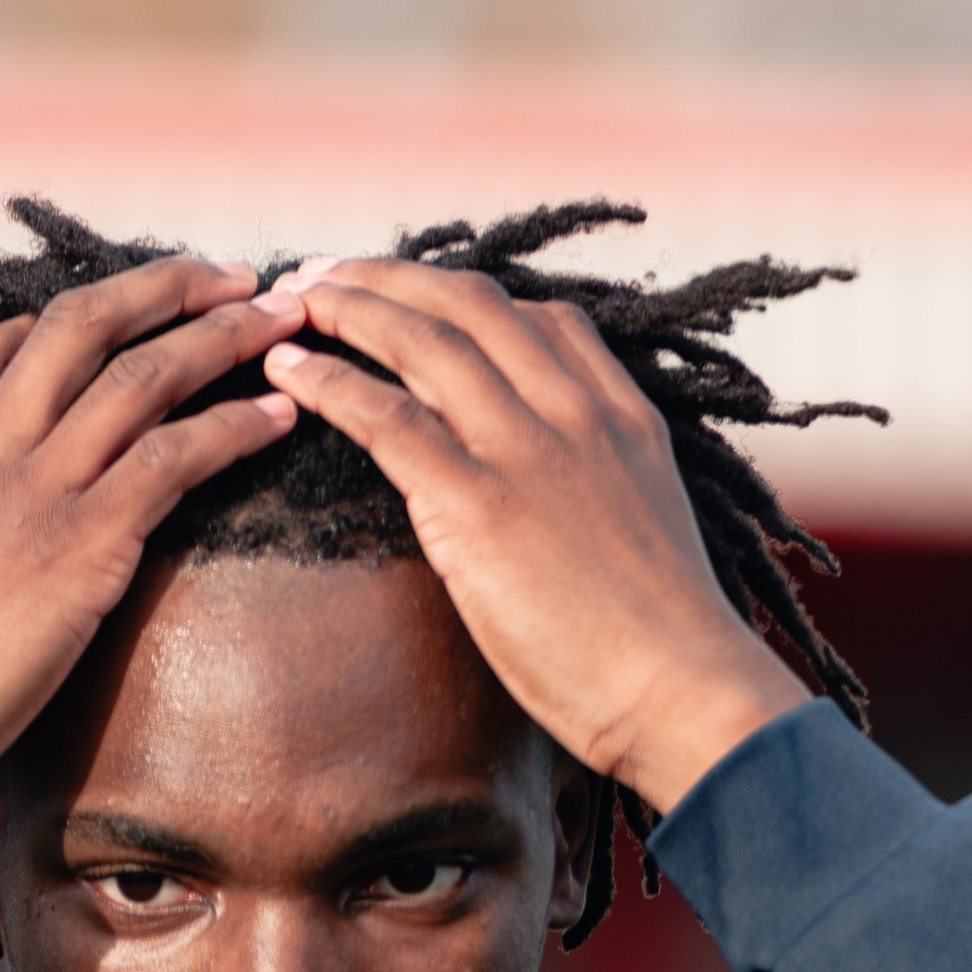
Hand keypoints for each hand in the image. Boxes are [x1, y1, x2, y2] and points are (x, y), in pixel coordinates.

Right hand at [0, 259, 300, 807]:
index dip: (54, 318)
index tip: (114, 312)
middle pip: (77, 325)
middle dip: (162, 286)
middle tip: (231, 274)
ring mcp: (34, 491)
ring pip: (140, 376)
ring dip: (222, 336)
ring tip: (283, 318)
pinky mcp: (82, 546)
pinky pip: (174, 458)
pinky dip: (236, 427)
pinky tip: (281, 417)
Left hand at [262, 264, 806, 812]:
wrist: (682, 695)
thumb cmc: (663, 649)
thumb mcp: (644, 534)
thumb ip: (594, 490)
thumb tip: (544, 503)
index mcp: (622, 418)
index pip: (542, 319)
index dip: (464, 297)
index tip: (412, 299)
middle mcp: (575, 414)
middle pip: (470, 305)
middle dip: (388, 278)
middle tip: (324, 276)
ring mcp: (527, 452)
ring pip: (422, 341)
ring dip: (347, 308)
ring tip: (291, 302)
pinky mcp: (478, 506)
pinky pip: (388, 416)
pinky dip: (330, 380)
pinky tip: (290, 369)